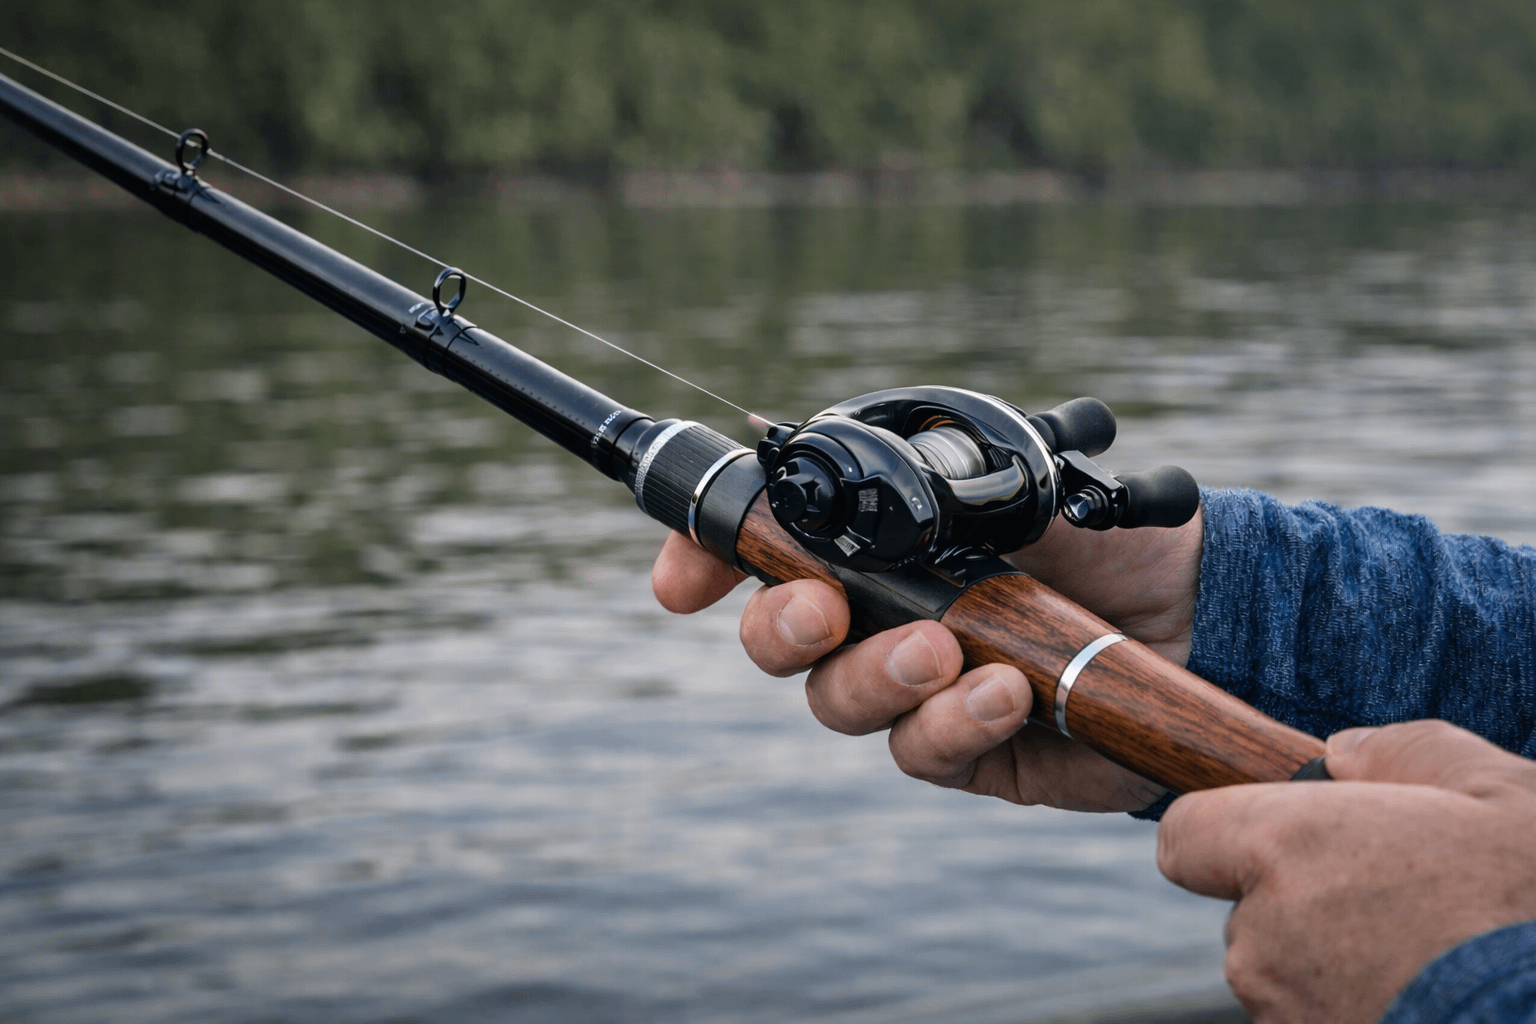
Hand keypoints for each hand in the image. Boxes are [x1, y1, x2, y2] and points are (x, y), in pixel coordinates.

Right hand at [651, 510, 1202, 811]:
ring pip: (838, 699)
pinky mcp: (963, 748)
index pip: (761, 552)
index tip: (682, 582)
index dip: (704, 561)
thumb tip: (810, 440)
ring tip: (947, 651)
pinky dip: (954, 719)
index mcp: (872, 547)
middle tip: (826, 611)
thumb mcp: (1019, 482)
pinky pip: (921, 747)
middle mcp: (877, 618)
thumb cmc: (1108, 539)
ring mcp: (915, 690)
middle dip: (780, 626)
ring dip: (880, 674)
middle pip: (776, 638)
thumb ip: (926, 474)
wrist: (1201, 614)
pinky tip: (1005, 692)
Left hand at [1158, 721, 1535, 1023]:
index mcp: (1287, 847)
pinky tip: (1423, 1001)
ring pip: (1283, 979)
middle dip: (1302, 908)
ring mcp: (1286, 1014)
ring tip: (1423, 960)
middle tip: (1395, 906)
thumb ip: (1395, 754)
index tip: (1275, 842)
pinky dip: (1354, 1009)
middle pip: (1245, 914)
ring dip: (1331, 967)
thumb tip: (1344, 757)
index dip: (1224, 835)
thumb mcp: (1491, 787)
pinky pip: (1314, 1019)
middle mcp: (1264, 939)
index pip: (1184, 837)